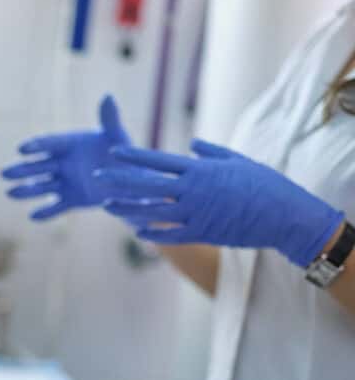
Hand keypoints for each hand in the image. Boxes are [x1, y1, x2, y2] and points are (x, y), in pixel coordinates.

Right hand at [1, 94, 130, 219]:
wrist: (131, 181)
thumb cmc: (123, 154)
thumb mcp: (118, 137)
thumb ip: (110, 120)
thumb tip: (108, 96)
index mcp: (69, 144)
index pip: (49, 144)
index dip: (35, 146)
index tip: (22, 149)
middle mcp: (62, 162)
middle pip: (37, 166)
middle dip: (21, 170)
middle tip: (4, 174)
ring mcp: (64, 182)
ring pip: (41, 186)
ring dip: (26, 190)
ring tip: (10, 193)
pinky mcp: (70, 200)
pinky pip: (55, 207)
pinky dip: (45, 212)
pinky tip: (33, 216)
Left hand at [96, 139, 344, 265]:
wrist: (284, 215)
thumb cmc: (264, 184)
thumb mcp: (238, 161)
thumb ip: (211, 153)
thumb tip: (192, 145)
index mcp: (201, 170)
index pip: (160, 160)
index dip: (135, 156)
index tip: (115, 152)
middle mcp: (193, 190)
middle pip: (148, 184)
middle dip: (121, 180)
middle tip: (97, 177)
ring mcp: (195, 213)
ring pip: (153, 211)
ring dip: (128, 209)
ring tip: (107, 205)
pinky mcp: (202, 233)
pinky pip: (170, 234)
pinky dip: (152, 232)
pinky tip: (136, 230)